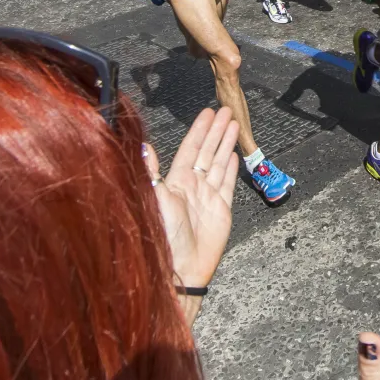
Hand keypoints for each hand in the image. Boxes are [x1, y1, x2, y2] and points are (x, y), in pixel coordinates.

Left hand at [142, 107, 239, 306]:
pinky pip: (228, 182)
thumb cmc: (164, 237)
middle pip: (207, 151)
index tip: (208, 113)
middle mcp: (192, 186)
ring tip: (235, 125)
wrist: (182, 268)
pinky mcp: (222, 209)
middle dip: (217, 130)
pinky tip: (235, 155)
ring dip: (226, 143)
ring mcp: (208, 197)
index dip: (200, 129)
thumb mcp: (155, 201)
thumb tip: (144, 145)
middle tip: (227, 110)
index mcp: (176, 182)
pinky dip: (231, 168)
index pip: (190, 148)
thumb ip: (151, 173)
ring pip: (219, 162)